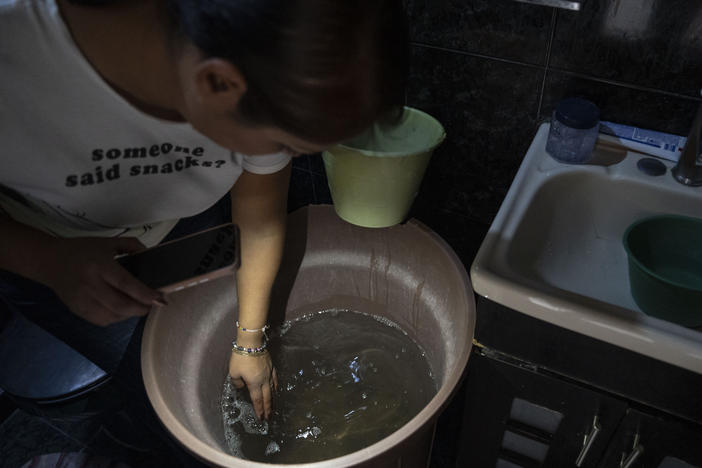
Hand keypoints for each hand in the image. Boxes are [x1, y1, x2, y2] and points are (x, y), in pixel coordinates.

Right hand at [40, 236, 163, 325]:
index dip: (145, 294)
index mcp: (100, 266)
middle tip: (153, 305)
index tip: (160, 299)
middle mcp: (90, 285)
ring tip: (138, 305)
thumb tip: (150, 255)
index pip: (126, 284)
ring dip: (129, 314)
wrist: (50, 261)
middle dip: (141, 308)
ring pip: (112, 316)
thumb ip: (131, 245)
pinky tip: (121, 309)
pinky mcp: (77, 310)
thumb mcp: (108, 242)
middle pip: (121, 305)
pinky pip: (102, 320)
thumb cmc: (82, 250)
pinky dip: (116, 318)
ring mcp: (82, 300)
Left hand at [229, 350, 277, 419]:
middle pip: (267, 397)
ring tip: (273, 407)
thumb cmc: (240, 358)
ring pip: (272, 389)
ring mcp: (269, 373)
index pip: (257, 400)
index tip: (261, 418)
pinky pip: (275, 379)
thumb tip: (241, 387)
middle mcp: (263, 380)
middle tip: (269, 417)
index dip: (259, 410)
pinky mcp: (271, 367)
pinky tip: (276, 389)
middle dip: (267, 408)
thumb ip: (237, 383)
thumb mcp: (233, 372)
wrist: (251, 343)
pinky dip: (276, 386)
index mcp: (254, 383)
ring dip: (273, 399)